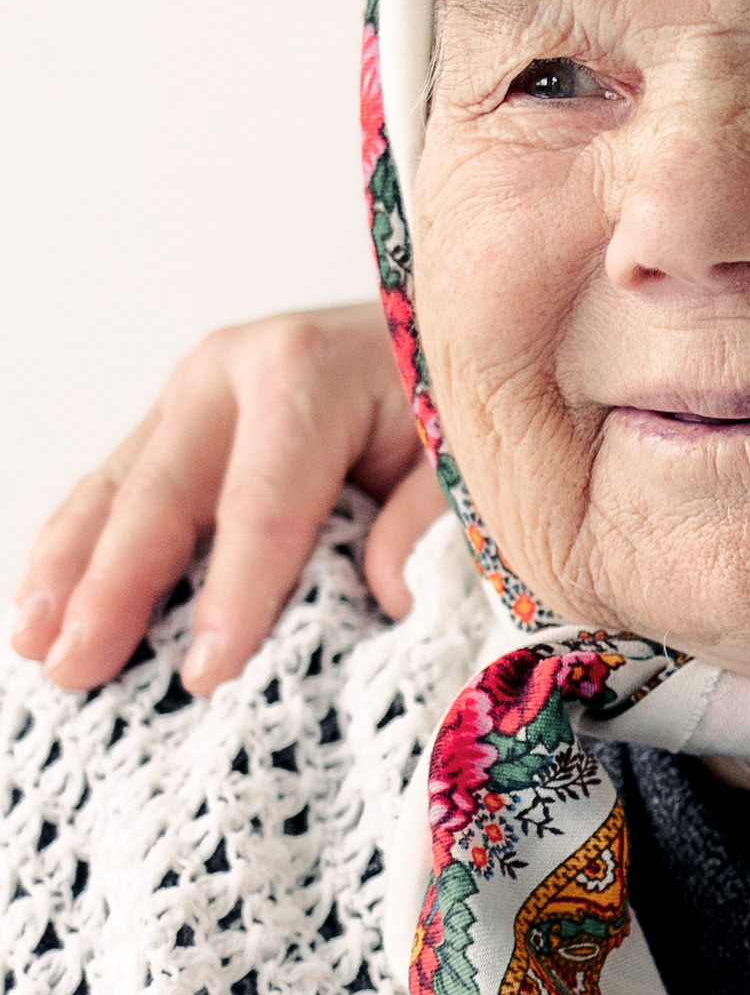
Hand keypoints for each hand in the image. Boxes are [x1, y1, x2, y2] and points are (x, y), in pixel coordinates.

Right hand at [12, 305, 437, 694]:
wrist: (437, 321)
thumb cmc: (447, 396)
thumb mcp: (461, 450)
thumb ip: (428, 518)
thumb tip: (385, 595)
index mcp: (306, 374)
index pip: (262, 504)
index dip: (233, 594)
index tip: (204, 674)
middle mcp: (231, 371)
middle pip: (162, 496)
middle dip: (114, 590)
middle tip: (78, 669)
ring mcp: (191, 390)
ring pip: (115, 489)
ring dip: (66, 571)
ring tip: (34, 645)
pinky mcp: (174, 415)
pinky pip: (114, 486)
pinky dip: (74, 547)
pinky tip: (44, 603)